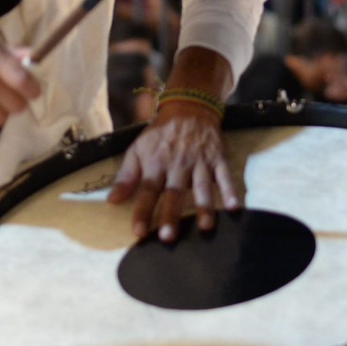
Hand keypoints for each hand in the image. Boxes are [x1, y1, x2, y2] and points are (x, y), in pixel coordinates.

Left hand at [110, 102, 241, 241]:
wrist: (189, 108)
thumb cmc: (160, 135)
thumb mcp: (137, 149)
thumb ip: (126, 176)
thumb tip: (111, 200)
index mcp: (156, 163)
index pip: (147, 190)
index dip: (142, 211)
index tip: (138, 232)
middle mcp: (178, 165)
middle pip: (173, 192)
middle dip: (171, 215)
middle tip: (168, 237)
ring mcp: (200, 162)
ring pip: (201, 186)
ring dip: (204, 206)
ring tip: (205, 227)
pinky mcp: (218, 158)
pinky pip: (226, 175)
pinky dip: (231, 190)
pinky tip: (235, 207)